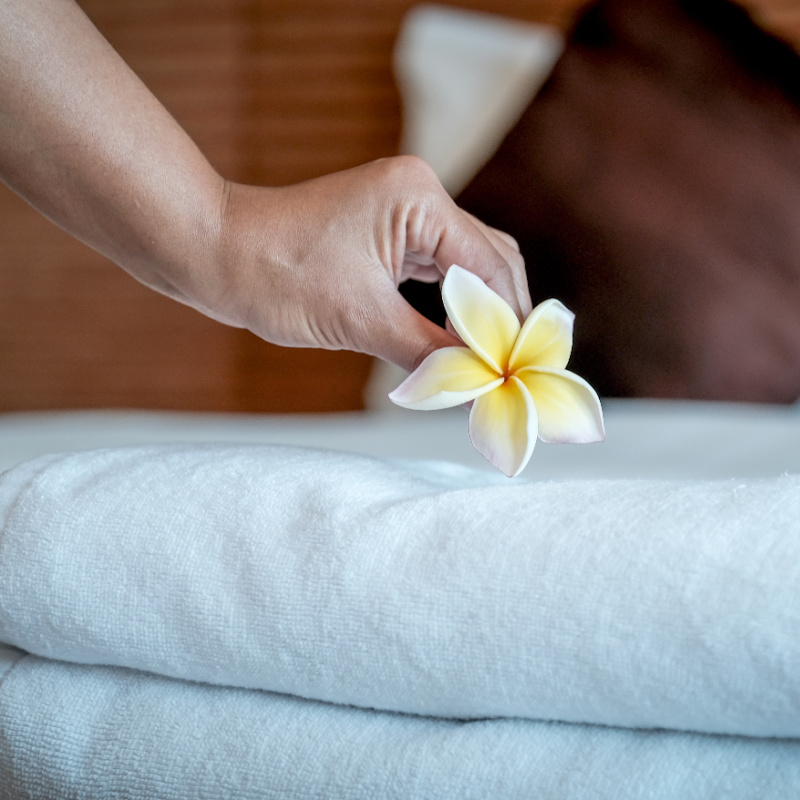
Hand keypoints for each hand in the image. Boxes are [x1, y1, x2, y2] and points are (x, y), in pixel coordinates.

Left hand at [207, 156, 530, 371]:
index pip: (490, 266)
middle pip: (491, 261)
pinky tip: (461, 338)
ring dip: (481, 313)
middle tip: (513, 371)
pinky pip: (439, 270)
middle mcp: (421, 195)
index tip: (519, 373)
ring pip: (469, 266)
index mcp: (419, 199)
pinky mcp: (391, 231)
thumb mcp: (359, 320)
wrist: (216, 253)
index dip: (510, 324)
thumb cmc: (274, 275)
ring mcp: (406, 211)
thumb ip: (428, 352)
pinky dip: (454, 306)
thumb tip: (478, 385)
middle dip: (503, 317)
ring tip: (493, 362)